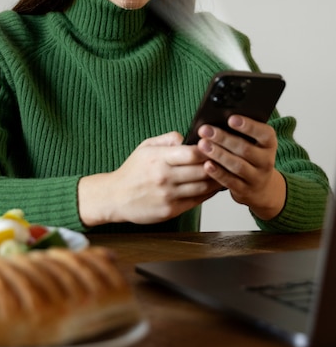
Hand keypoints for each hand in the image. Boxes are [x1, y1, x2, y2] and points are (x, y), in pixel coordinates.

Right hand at [78, 131, 222, 226]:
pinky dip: (208, 193)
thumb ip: (168, 139)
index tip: (218, 145)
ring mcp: (168, 195)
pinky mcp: (170, 210)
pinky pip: (197, 200)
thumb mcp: (145, 147)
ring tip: (226, 172)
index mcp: (159, 158)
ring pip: (202, 186)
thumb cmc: (132, 171)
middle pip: (202, 170)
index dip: (209, 149)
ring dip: (217, 179)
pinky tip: (214, 186)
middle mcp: (164, 177)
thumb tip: (188, 136)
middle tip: (230, 158)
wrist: (115, 197)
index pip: (192, 153)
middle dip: (218, 164)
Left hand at [196, 115, 286, 219]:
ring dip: (218, 154)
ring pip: (237, 165)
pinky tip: (206, 165)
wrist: (262, 188)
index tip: (231, 118)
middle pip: (245, 149)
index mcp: (269, 144)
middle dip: (223, 138)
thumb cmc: (251, 157)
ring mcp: (256, 178)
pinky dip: (218, 173)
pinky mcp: (244, 190)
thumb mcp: (254, 144)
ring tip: (202, 145)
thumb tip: (217, 119)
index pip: (264, 133)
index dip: (248, 126)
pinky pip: (230, 181)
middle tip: (205, 130)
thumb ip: (240, 133)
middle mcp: (266, 161)